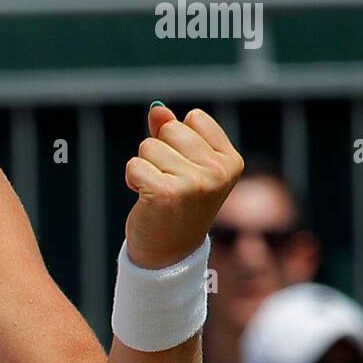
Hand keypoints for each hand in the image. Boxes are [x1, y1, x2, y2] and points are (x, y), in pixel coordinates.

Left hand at [123, 103, 243, 269]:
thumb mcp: (182, 165)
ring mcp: (194, 183)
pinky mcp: (166, 193)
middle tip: (167, 182)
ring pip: (148, 146)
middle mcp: (218, 172)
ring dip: (144, 167)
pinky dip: (133, 179)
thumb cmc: (176, 204)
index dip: (178, 139)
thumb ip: (171, 133)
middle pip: (169, 129)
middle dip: (158, 151)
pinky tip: (145, 199)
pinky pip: (134, 165)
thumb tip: (157, 109)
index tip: (183, 168)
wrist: (169, 253)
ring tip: (157, 192)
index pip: (194, 119)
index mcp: (230, 161)